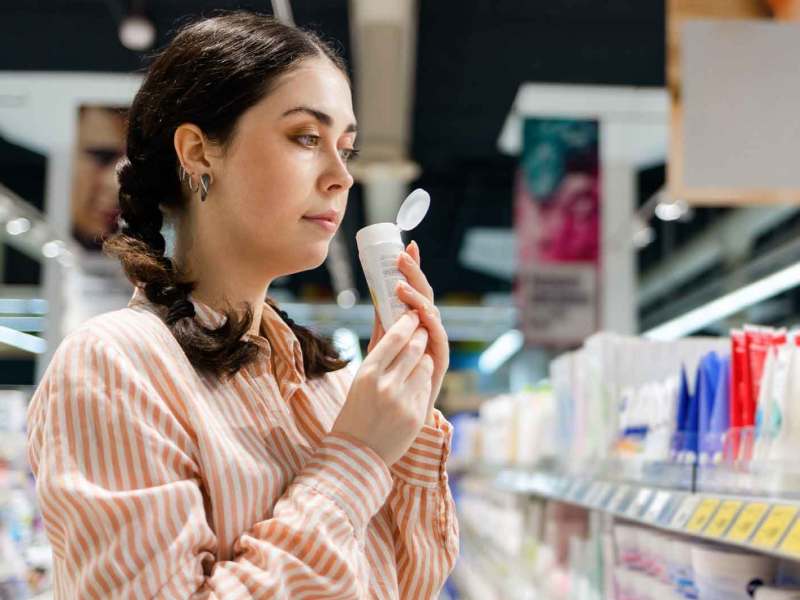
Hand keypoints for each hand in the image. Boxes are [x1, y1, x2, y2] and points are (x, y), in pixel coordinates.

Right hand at [332, 311, 433, 466]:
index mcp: (367, 373)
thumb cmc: (355, 412)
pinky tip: (413, 386)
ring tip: (418, 359)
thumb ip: (378, 354)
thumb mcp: (359, 381)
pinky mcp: (416, 415)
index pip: (395, 338)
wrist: (356, 454)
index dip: (408, 323)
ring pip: (426, 366)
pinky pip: (426, 388)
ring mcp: (403, 401)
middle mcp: (386, 385)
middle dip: (421, 336)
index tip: (412, 315)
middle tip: (421, 330)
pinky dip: (422, 382)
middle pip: (414, 348)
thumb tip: (388, 322)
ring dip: (424, 358)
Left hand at [396, 241, 448, 425]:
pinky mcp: (440, 358)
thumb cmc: (391, 378)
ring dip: (417, 295)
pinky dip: (429, 322)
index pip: (414, 288)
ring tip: (400, 284)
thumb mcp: (382, 345)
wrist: (399, 413)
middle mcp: (427, 326)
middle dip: (414, 273)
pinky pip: (437, 336)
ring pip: (430, 311)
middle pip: (424, 294)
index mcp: (414, 320)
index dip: (412, 268)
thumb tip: (375, 295)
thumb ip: (383, 323)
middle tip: (402, 256)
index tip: (406, 245)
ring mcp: (435, 341)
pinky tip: (420, 312)